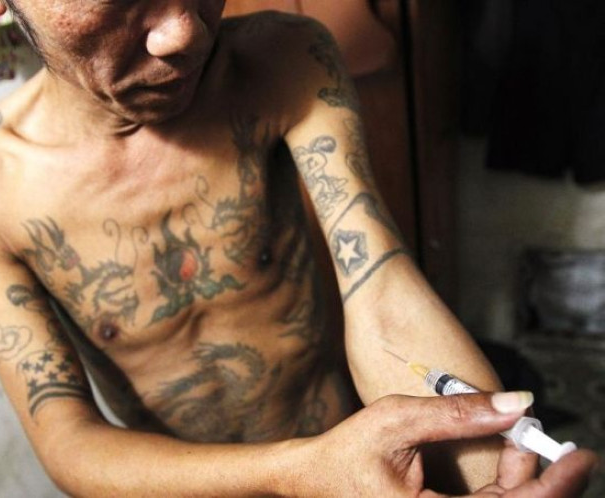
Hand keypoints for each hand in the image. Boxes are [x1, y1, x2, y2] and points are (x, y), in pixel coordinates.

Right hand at [297, 392, 597, 496]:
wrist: (314, 478)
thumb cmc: (348, 451)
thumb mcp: (397, 421)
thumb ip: (457, 414)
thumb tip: (517, 405)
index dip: (553, 486)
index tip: (580, 456)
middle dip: (542, 478)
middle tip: (555, 443)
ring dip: (524, 478)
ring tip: (521, 437)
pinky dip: (507, 483)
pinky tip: (507, 453)